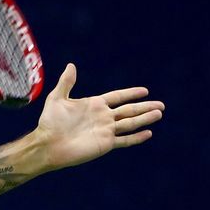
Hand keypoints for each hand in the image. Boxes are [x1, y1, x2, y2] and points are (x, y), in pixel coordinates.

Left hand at [34, 63, 164, 170]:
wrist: (49, 144)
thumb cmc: (50, 122)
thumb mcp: (57, 98)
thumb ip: (66, 83)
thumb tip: (71, 65)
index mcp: (94, 105)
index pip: (118, 97)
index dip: (131, 93)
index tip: (145, 90)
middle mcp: (103, 117)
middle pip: (129, 110)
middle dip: (145, 107)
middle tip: (161, 104)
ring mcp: (106, 130)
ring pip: (130, 123)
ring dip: (145, 118)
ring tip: (159, 113)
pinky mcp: (106, 143)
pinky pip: (125, 140)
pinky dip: (137, 137)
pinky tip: (148, 133)